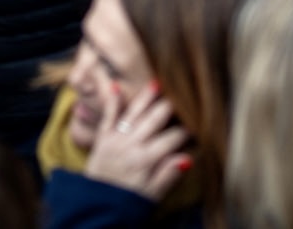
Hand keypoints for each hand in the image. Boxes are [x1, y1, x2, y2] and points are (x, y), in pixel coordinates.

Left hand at [84, 81, 190, 202]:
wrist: (94, 209)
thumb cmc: (126, 205)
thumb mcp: (151, 197)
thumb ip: (168, 176)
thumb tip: (187, 158)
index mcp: (145, 160)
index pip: (171, 139)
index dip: (186, 131)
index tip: (197, 124)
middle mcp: (130, 145)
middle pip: (154, 120)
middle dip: (170, 107)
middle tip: (183, 94)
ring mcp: (115, 140)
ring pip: (134, 113)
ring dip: (146, 98)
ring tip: (158, 83)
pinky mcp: (102, 139)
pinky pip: (108, 117)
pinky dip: (113, 102)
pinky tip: (117, 87)